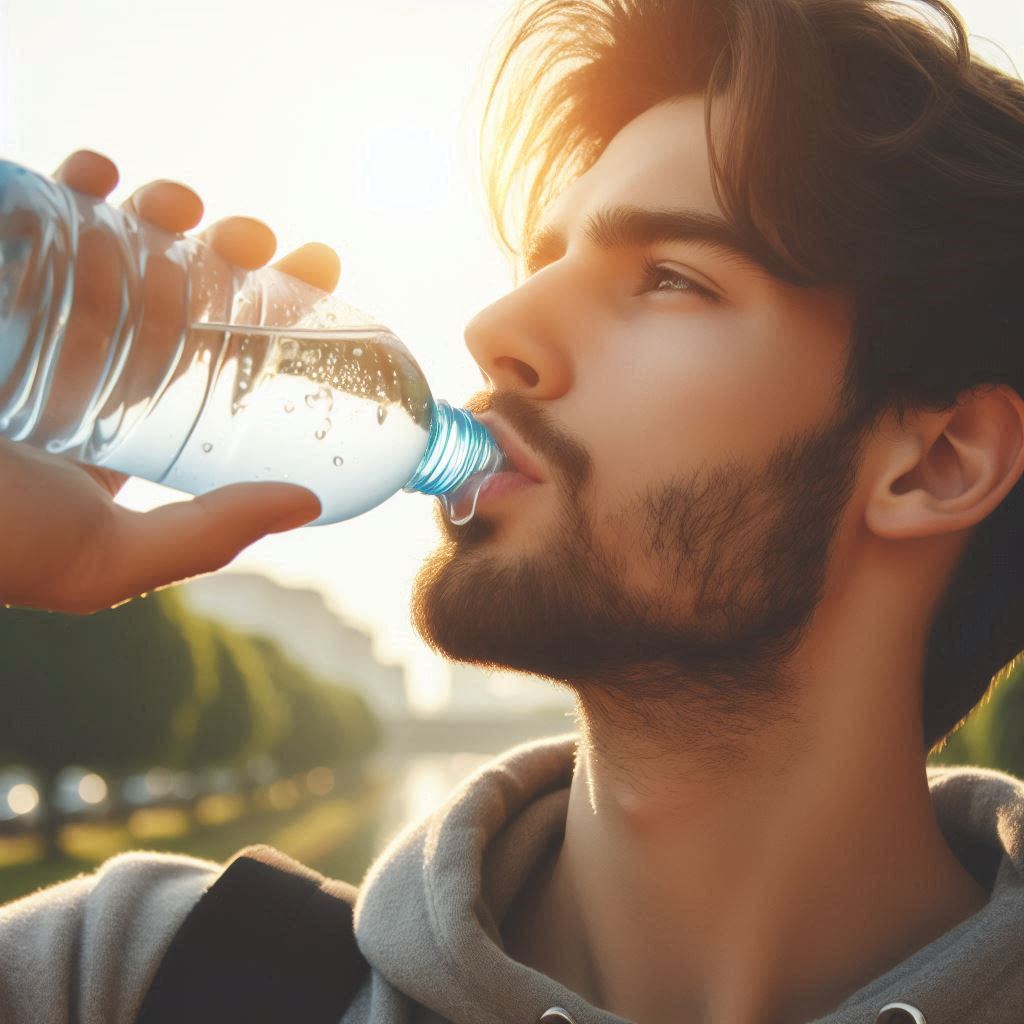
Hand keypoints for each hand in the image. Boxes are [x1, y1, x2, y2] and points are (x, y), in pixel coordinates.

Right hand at [0, 150, 340, 613]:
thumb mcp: (103, 559)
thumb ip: (205, 536)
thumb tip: (308, 505)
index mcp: (123, 426)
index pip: (212, 360)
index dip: (271, 313)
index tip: (319, 274)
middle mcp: (82, 368)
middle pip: (172, 294)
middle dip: (224, 255)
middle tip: (258, 237)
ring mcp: (28, 318)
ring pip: (110, 250)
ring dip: (158, 213)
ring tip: (187, 205)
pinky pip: (28, 219)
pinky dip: (65, 186)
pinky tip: (100, 173)